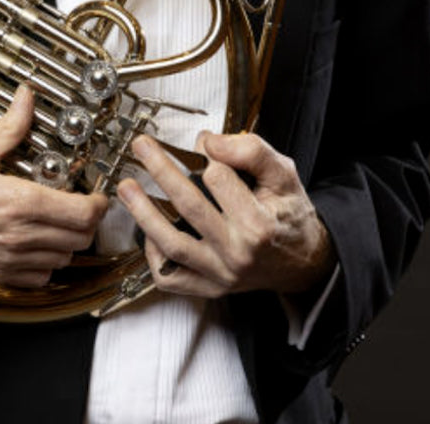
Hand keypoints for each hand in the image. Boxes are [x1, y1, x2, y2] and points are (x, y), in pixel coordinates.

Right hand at [0, 86, 106, 286]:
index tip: (96, 194)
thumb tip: (26, 99)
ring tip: (60, 220)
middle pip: (80, 237)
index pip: (82, 212)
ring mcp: (12, 259)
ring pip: (65, 258)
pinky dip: (49, 262)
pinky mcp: (1, 275)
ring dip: (69, 240)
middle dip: (88, 220)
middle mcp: (20, 235)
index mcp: (19, 202)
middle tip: (82, 203)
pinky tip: (39, 243)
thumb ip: (10, 127)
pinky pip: (42, 276)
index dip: (98, 203)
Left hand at [117, 131, 334, 298]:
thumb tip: (209, 142)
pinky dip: (153, 254)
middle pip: (189, 206)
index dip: (207, 154)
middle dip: (160, 170)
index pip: (218, 179)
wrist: (303, 263)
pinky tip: (147, 230)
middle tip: (142, 146)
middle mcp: (238, 253)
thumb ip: (251, 151)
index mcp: (259, 224)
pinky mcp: (208, 288)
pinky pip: (170, 277)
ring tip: (126, 187)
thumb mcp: (284, 175)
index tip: (203, 143)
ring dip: (144, 213)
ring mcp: (220, 275)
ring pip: (172, 244)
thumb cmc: (289, 215)